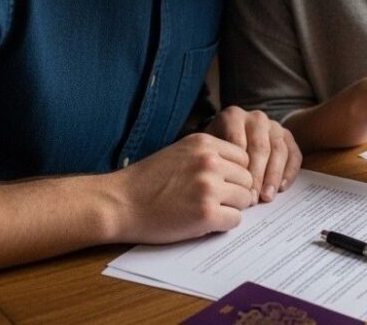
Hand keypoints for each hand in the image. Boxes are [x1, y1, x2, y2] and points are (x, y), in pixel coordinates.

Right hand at [109, 133, 253, 243]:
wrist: (119, 204)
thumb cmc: (147, 180)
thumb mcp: (181, 153)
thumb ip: (210, 156)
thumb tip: (243, 171)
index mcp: (204, 143)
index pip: (243, 157)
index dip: (235, 173)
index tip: (221, 183)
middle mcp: (210, 162)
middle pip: (247, 178)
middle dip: (236, 191)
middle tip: (216, 201)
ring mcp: (209, 188)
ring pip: (244, 199)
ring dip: (231, 207)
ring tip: (208, 210)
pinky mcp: (206, 213)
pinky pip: (235, 220)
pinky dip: (224, 224)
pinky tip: (205, 222)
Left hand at [205, 106, 302, 202]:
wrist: (232, 136)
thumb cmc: (216, 150)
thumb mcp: (209, 150)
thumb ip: (214, 163)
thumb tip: (221, 188)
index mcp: (233, 116)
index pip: (238, 144)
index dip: (238, 169)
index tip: (235, 190)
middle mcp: (256, 118)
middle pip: (260, 147)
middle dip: (257, 176)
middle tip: (253, 198)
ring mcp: (274, 126)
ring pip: (279, 151)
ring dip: (274, 176)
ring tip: (267, 197)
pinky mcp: (288, 136)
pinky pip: (294, 154)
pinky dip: (289, 172)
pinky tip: (282, 188)